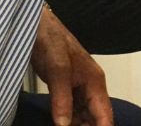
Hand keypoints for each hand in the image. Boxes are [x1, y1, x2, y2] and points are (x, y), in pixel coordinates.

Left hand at [30, 7, 112, 125]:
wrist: (35, 25)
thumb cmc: (50, 39)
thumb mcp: (57, 69)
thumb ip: (61, 98)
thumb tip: (64, 125)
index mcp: (95, 81)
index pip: (105, 115)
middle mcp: (90, 87)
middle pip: (95, 118)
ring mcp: (77, 88)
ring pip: (83, 117)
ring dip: (76, 125)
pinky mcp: (65, 88)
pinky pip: (71, 111)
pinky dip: (66, 121)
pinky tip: (58, 123)